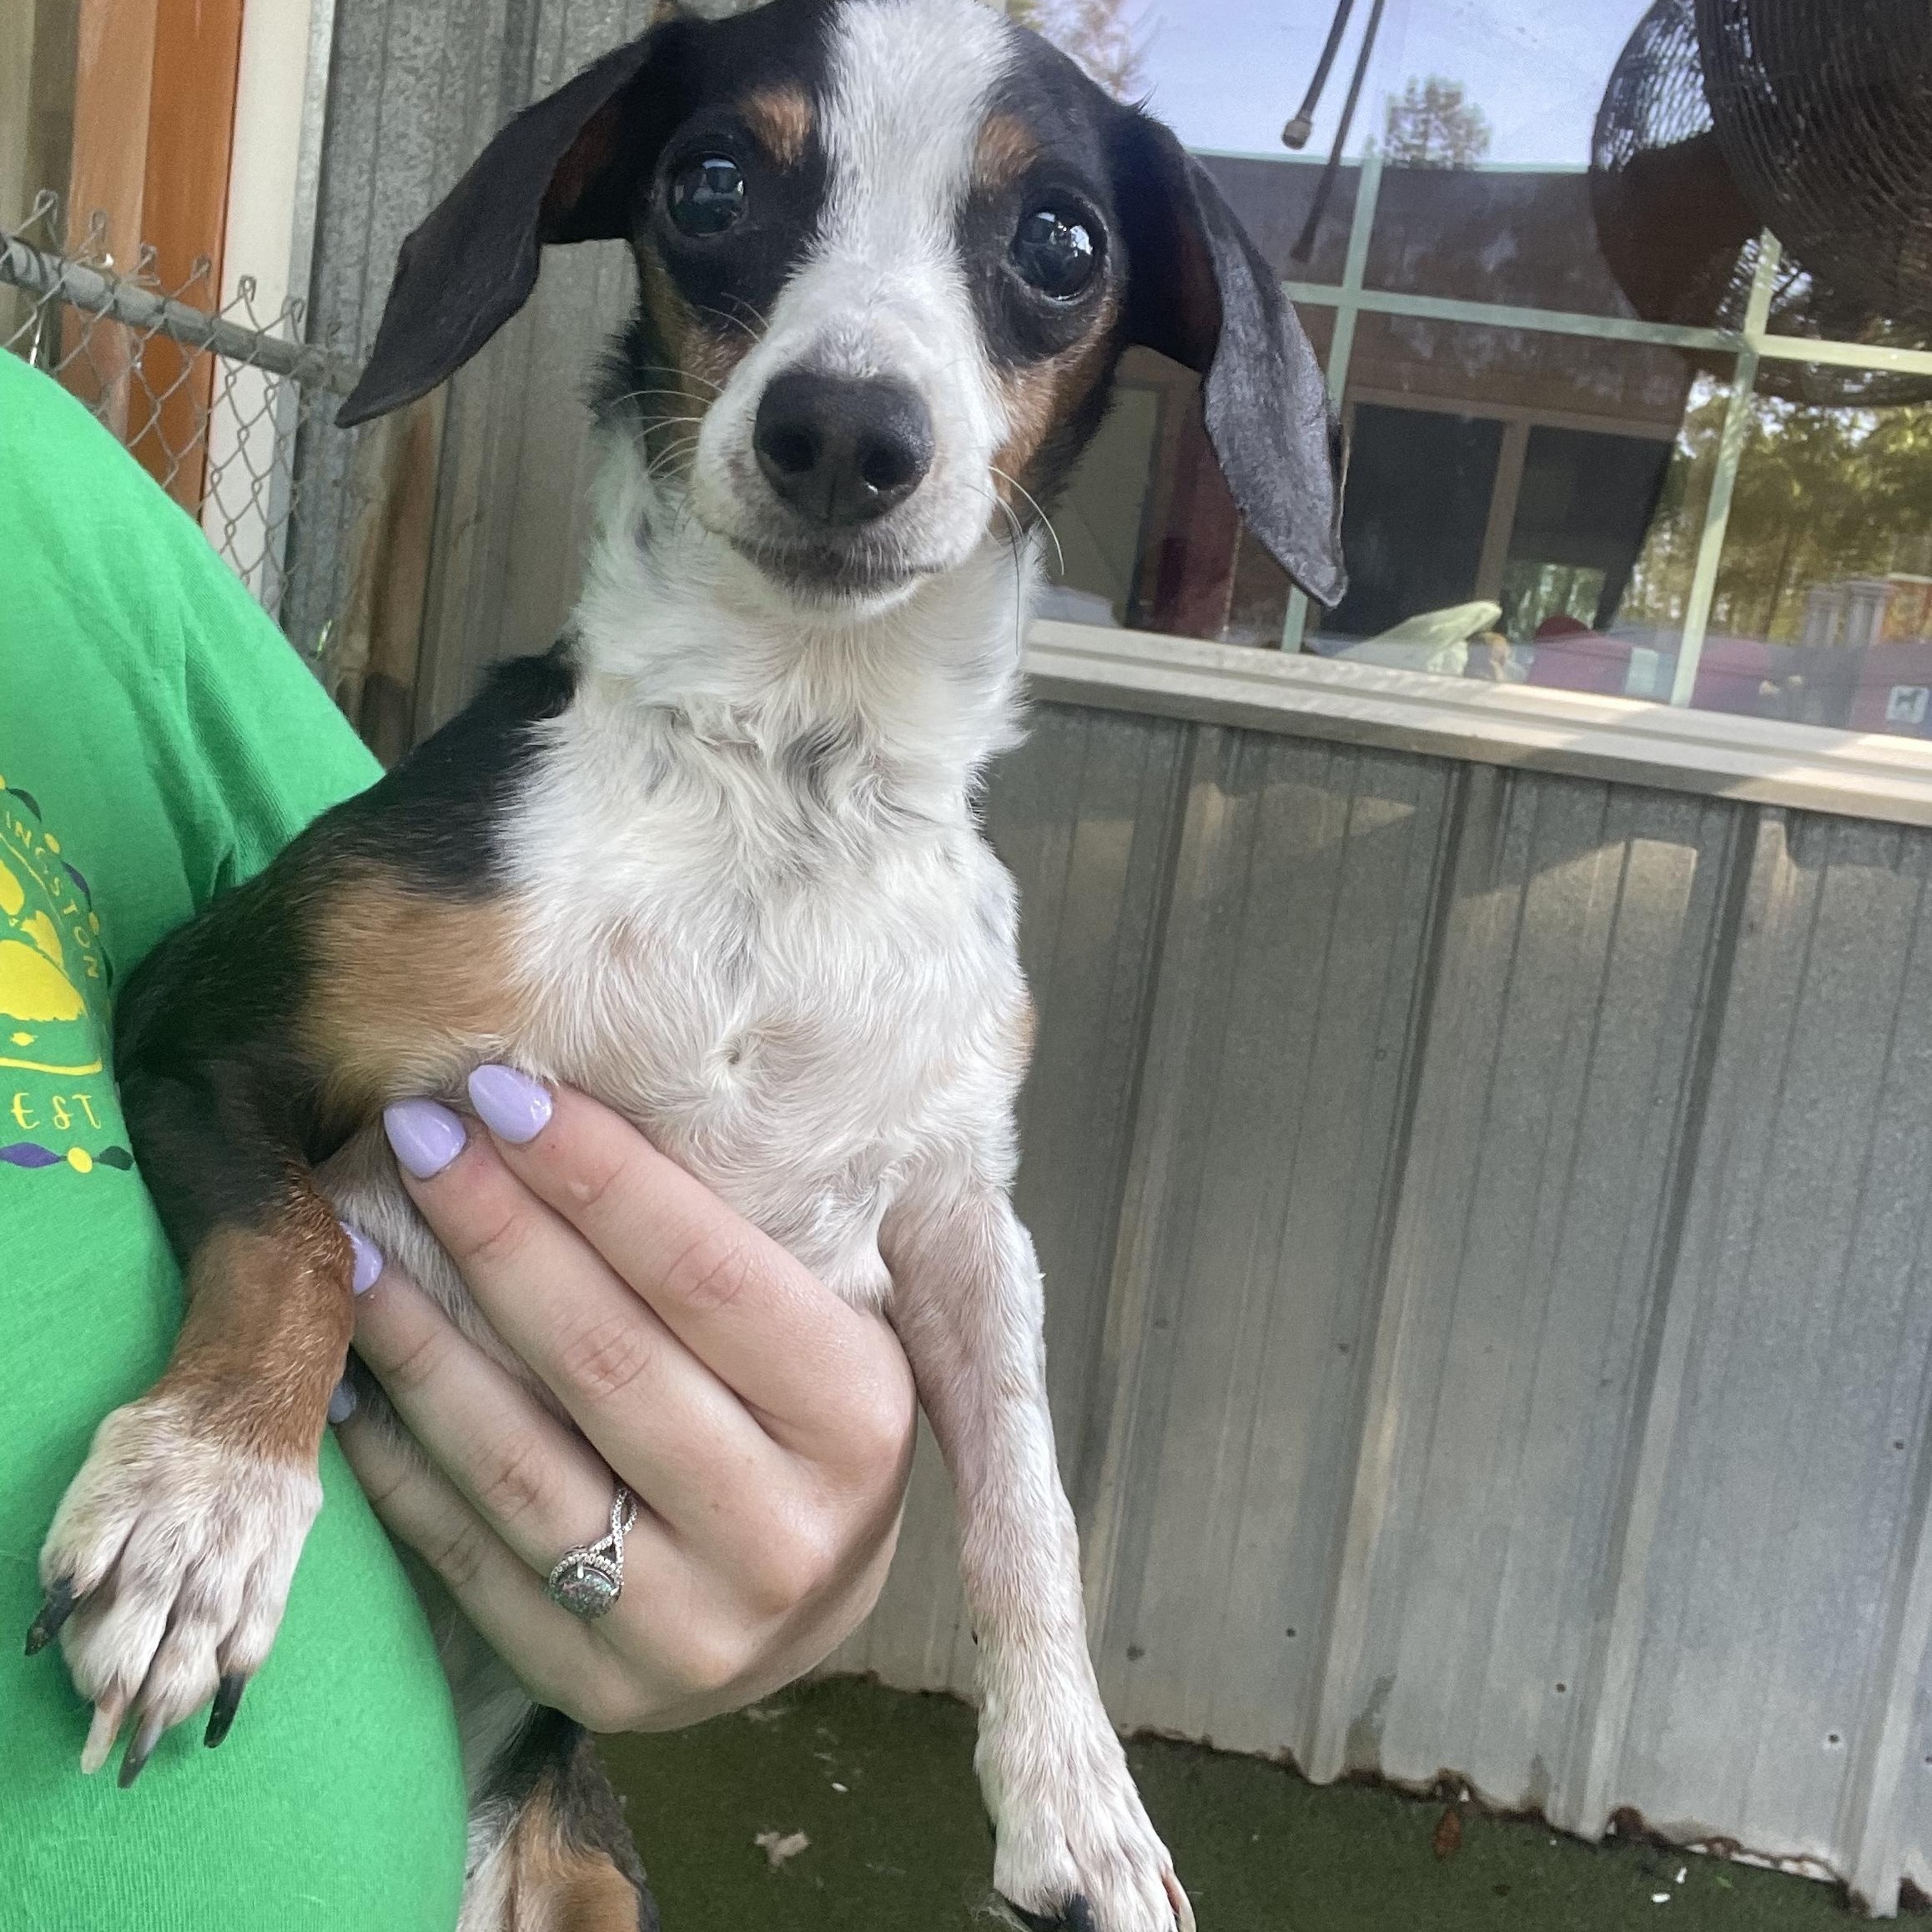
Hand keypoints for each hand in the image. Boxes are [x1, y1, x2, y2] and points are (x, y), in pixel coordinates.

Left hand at [333, 1069, 916, 1731]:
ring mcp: (695, 1628)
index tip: (503, 1091)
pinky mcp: (602, 1688)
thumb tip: (561, 1113)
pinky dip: (402, 1462)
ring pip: (523, 1466)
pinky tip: (358, 1375)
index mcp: (860, 1418)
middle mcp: (788, 1533)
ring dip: (424, 1343)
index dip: (599, 1177)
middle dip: (498, 1232)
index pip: (708, 1274)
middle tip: (418, 1136)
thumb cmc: (803, 1421)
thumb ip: (727, 1250)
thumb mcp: (823, 1326)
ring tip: (359, 1248)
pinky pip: (473, 1559)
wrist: (810, 1601)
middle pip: (607, 1360)